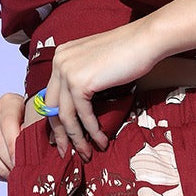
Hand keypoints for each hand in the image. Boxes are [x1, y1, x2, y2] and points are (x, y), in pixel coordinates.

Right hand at [0, 92, 27, 180]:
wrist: (21, 123)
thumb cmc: (34, 126)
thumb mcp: (38, 126)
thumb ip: (34, 133)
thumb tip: (29, 149)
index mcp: (9, 101)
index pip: (8, 124)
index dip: (14, 147)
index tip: (21, 164)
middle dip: (7, 160)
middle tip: (18, 173)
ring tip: (11, 175)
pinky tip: (1, 174)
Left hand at [42, 22, 161, 157]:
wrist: (145, 41)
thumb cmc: (128, 53)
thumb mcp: (96, 65)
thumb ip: (82, 80)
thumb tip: (77, 109)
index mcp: (61, 57)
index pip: (51, 95)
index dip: (55, 120)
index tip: (60, 138)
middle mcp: (59, 62)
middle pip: (52, 107)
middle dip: (60, 134)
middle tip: (66, 153)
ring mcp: (67, 71)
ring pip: (66, 115)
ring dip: (77, 138)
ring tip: (86, 153)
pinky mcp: (80, 82)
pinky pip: (83, 115)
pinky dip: (92, 131)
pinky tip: (101, 141)